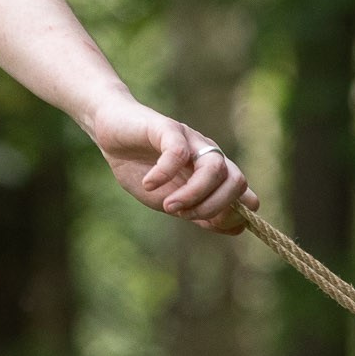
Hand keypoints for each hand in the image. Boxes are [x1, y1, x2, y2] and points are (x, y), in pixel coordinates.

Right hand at [84, 97, 256, 231]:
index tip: (205, 224)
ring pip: (214, 167)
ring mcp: (191, 139)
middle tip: (182, 216)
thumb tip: (235, 228)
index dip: (231, 215)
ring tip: (168, 205)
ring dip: (193, 194)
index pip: (243, 194)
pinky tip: (148, 184)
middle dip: (214, 207)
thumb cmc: (140, 167)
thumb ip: (199, 212)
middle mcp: (208, 154)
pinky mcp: (168, 127)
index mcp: (213, 173)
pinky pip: (178, 152)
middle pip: (236, 180)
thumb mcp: (170, 198)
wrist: (112, 134)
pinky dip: (165, 173)